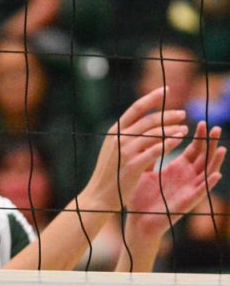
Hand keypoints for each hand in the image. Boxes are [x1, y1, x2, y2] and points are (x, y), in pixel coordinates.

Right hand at [83, 87, 189, 214]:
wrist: (100, 195)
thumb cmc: (110, 174)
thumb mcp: (115, 150)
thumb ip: (129, 136)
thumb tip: (147, 124)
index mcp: (114, 132)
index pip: (135, 109)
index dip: (151, 98)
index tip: (166, 90)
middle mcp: (119, 138)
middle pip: (147, 120)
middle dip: (167, 114)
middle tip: (182, 113)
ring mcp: (125, 151)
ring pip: (153, 134)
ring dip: (172, 129)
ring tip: (185, 128)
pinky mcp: (133, 165)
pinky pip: (155, 150)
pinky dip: (169, 143)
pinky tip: (179, 141)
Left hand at [126, 121, 225, 241]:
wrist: (137, 219)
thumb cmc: (141, 196)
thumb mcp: (144, 170)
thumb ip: (149, 154)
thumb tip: (146, 134)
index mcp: (177, 169)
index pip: (193, 149)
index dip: (199, 137)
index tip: (201, 122)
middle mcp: (187, 177)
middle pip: (204, 157)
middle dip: (210, 144)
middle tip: (216, 128)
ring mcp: (189, 189)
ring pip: (207, 172)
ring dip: (215, 161)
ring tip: (222, 147)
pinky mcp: (187, 202)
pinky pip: (201, 192)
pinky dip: (209, 183)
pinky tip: (216, 174)